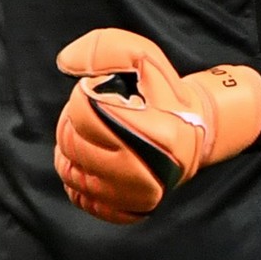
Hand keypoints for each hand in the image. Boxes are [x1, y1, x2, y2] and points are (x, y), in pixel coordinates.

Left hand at [54, 29, 260, 224]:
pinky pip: (81, 198)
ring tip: (91, 138)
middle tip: (90, 117)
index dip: (80, 98)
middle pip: (73, 146)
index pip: (85, 113)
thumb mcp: (143, 56)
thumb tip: (66, 62)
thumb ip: (105, 48)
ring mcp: (138, 196)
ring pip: (72, 174)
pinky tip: (93, 163)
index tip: (94, 95)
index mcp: (155, 131)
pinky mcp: (130, 211)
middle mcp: (148, 171)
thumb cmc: (164, 94)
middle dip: (71, 125)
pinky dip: (78, 179)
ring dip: (70, 151)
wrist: (194, 131)